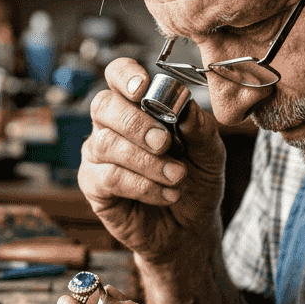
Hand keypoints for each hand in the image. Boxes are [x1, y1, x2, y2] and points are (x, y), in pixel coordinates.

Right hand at [79, 58, 226, 262]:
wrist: (190, 228)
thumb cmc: (196, 183)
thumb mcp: (210, 155)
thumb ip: (201, 129)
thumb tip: (186, 108)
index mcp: (137, 105)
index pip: (118, 75)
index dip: (125, 75)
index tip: (143, 87)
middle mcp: (111, 125)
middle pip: (103, 106)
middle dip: (135, 123)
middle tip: (165, 143)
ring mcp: (99, 155)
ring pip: (106, 144)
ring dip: (147, 162)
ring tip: (177, 177)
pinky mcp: (94, 186)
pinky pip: (109, 177)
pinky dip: (143, 185)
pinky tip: (167, 194)